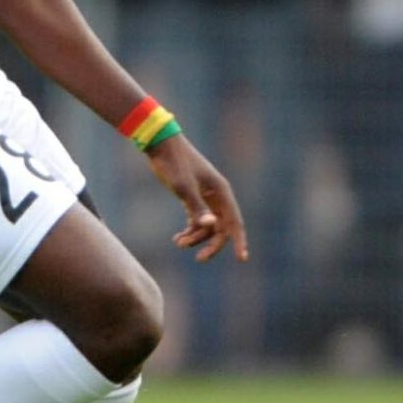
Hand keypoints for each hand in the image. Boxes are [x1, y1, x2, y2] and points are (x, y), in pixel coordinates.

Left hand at [146, 135, 247, 263]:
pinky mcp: (193, 196)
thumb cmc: (174, 163)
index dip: (239, 241)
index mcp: (221, 192)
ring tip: (178, 242)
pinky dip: (190, 231)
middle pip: (221, 228)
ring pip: (207, 226)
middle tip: (200, 258)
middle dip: (212, 244)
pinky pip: (197, 220)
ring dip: (196, 237)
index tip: (242, 259)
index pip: (235, 222)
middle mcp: (217, 195)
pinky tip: (178, 239)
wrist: (160, 144)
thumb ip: (197, 208)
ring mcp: (205, 196)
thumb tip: (211, 226)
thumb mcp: (184, 187)